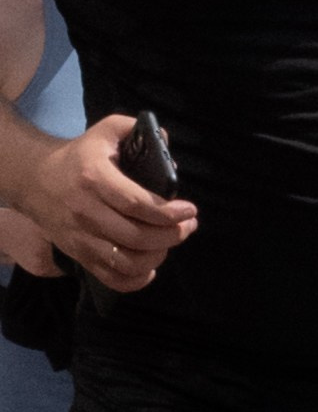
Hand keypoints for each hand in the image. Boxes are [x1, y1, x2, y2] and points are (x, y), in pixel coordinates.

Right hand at [11, 119, 196, 292]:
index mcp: (95, 178)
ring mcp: (80, 237)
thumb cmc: (78, 156)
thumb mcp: (105, 131)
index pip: (137, 204)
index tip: (189, 210)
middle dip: (172, 235)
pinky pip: (110, 278)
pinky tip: (150, 267)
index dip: (169, 213)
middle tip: (188, 226)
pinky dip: (136, 280)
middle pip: (136, 237)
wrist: (34, 179)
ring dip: (157, 257)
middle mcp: (86, 212)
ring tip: (170, 242)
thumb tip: (168, 150)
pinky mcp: (78, 255)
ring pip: (126, 262)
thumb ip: (136, 130)